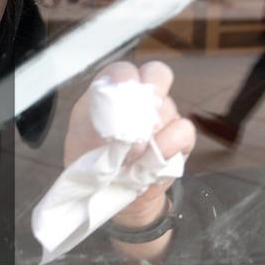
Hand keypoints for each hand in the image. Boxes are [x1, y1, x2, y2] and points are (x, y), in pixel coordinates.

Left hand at [63, 61, 195, 230]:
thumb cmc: (90, 161)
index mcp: (112, 90)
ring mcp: (163, 115)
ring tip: (132, 158)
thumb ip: (96, 122)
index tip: (119, 100)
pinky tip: (152, 162)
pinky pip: (184, 131)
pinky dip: (169, 145)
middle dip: (151, 92)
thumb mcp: (81, 139)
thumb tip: (119, 119)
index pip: (124, 70)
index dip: (125, 81)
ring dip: (152, 131)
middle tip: (138, 120)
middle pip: (158, 74)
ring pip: (170, 106)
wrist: (107, 193)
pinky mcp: (179, 139)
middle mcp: (141, 97)